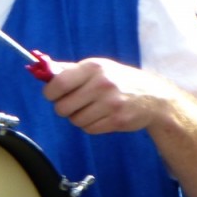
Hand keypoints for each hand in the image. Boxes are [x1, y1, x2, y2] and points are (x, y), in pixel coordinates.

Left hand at [42, 57, 187, 133]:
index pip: (59, 82)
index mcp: (94, 67)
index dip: (50, 92)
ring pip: (75, 120)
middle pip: (63, 106)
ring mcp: (111, 103)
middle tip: (72, 104)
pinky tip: (101, 116)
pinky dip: (90, 125)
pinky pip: (89, 129)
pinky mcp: (117, 120)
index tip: (52, 94)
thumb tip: (43, 69)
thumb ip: (70, 69)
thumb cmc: (119, 80)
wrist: (154, 97)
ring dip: (78, 118)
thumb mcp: (98, 67)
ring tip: (90, 109)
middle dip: (63, 108)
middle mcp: (102, 84)